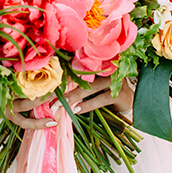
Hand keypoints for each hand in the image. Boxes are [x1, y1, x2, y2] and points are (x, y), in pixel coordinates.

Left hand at [0, 77, 133, 129]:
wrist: (136, 100)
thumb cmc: (107, 92)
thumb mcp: (90, 85)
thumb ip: (73, 82)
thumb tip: (47, 91)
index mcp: (93, 62)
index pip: (69, 67)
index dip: (53, 75)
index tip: (35, 85)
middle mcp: (103, 67)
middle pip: (76, 75)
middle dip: (57, 87)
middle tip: (41, 98)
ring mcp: (112, 78)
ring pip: (87, 87)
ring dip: (70, 97)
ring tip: (56, 107)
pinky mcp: (120, 91)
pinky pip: (100, 98)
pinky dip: (86, 104)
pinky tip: (75, 110)